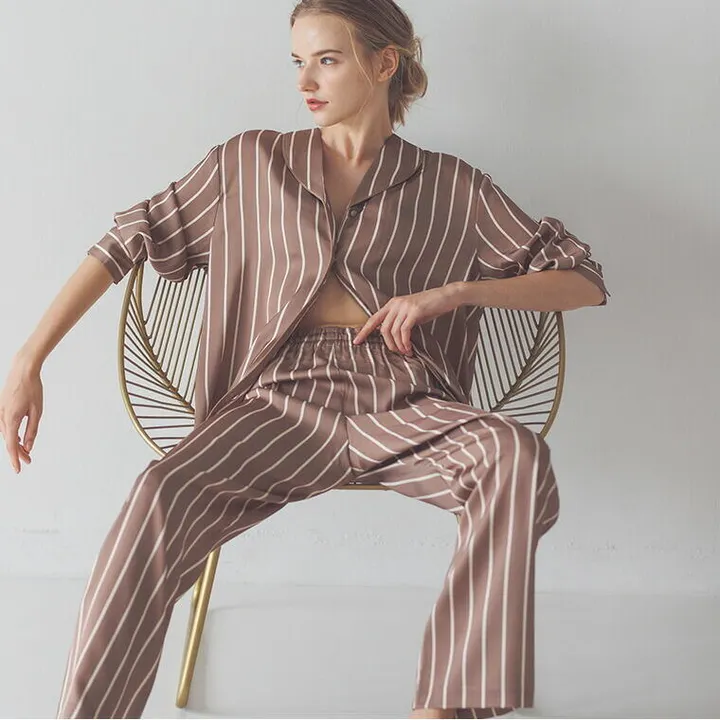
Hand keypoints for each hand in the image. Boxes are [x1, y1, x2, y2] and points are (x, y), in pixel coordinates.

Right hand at [0, 357, 43, 473]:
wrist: (22, 371)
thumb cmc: (32, 388)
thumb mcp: (37, 411)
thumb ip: (32, 430)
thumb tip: (29, 446)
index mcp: (10, 418)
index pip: (11, 445)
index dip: (15, 459)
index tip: (18, 470)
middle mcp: (1, 417)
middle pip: (9, 441)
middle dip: (18, 453)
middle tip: (29, 462)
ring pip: (6, 435)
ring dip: (16, 444)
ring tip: (27, 452)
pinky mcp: (0, 409)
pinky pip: (5, 427)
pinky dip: (12, 435)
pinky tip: (20, 439)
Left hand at [353, 283, 463, 354]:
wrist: (447, 296)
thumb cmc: (430, 306)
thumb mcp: (410, 313)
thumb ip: (399, 321)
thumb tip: (391, 337)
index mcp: (392, 304)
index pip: (373, 319)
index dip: (363, 331)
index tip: (356, 342)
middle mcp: (396, 304)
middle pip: (383, 329)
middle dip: (389, 345)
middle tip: (398, 352)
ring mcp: (405, 306)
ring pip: (393, 331)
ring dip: (399, 345)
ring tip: (406, 352)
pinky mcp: (415, 311)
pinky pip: (404, 331)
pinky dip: (405, 342)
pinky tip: (409, 348)